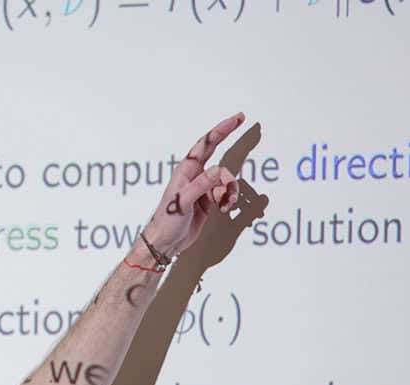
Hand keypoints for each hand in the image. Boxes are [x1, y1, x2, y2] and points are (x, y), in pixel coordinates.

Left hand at [144, 112, 245, 256]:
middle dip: (230, 140)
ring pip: (226, 179)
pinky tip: (224, 209)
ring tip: (225, 203)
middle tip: (243, 122)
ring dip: (231, 190)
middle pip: (218, 154)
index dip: (221, 130)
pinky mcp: (208, 200)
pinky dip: (229, 200)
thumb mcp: (183, 201)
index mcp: (186, 171)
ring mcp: (202, 188)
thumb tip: (218, 170)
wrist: (166, 242)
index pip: (206, 145)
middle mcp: (194, 175)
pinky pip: (225, 193)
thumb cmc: (167, 221)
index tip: (236, 119)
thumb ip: (201, 185)